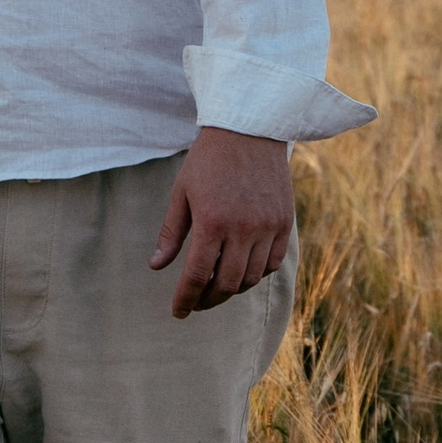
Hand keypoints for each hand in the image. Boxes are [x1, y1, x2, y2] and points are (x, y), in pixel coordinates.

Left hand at [151, 127, 293, 318]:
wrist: (249, 131)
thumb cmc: (208, 160)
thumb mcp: (181, 193)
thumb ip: (171, 233)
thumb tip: (156, 266)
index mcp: (212, 221)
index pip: (196, 276)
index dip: (185, 299)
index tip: (178, 312)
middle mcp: (243, 228)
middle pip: (226, 285)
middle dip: (208, 300)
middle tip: (196, 302)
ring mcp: (267, 226)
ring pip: (250, 278)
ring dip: (231, 290)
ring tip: (216, 287)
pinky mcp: (284, 222)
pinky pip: (272, 263)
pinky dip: (256, 275)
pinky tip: (241, 271)